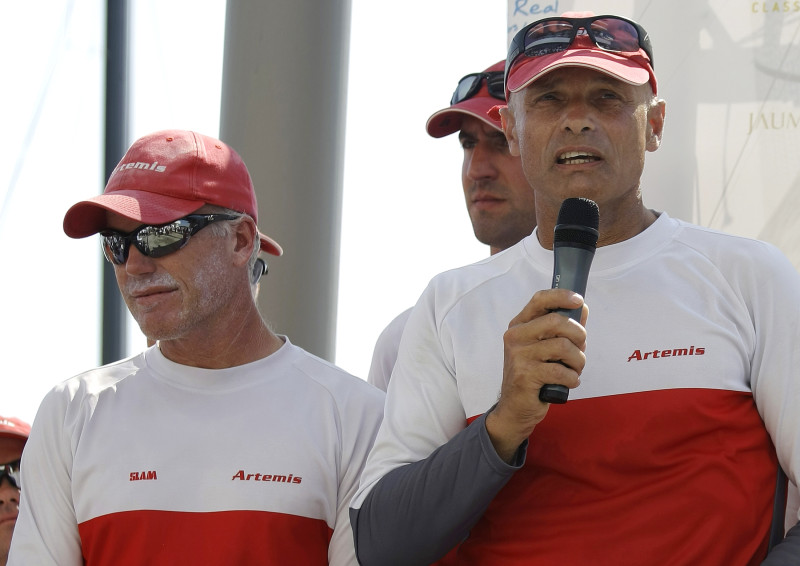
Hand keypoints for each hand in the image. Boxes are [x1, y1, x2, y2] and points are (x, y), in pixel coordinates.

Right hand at [486, 289, 587, 461]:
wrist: (515, 407)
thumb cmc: (534, 374)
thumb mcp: (545, 347)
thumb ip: (562, 328)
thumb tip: (582, 307)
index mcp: (520, 325)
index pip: (539, 300)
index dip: (561, 296)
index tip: (579, 301)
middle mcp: (516, 336)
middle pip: (557, 321)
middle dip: (579, 335)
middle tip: (581, 349)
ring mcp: (519, 356)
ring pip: (564, 347)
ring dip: (578, 361)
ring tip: (575, 369)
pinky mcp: (526, 375)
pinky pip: (561, 371)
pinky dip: (572, 378)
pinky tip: (568, 382)